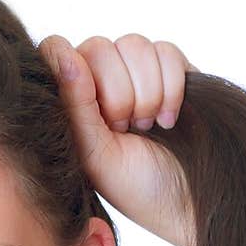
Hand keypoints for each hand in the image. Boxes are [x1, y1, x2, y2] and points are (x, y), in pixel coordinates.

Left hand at [39, 33, 198, 245]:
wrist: (187, 201)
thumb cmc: (134, 186)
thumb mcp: (94, 153)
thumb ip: (74, 103)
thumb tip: (63, 51)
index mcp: (71, 100)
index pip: (58, 51)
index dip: (77, 76)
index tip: (97, 117)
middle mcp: (100, 81)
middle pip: (98, 46)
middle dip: (118, 93)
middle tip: (126, 129)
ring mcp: (136, 73)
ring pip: (133, 44)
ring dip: (146, 92)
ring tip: (147, 126)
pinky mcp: (172, 70)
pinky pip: (166, 51)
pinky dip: (171, 87)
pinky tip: (168, 119)